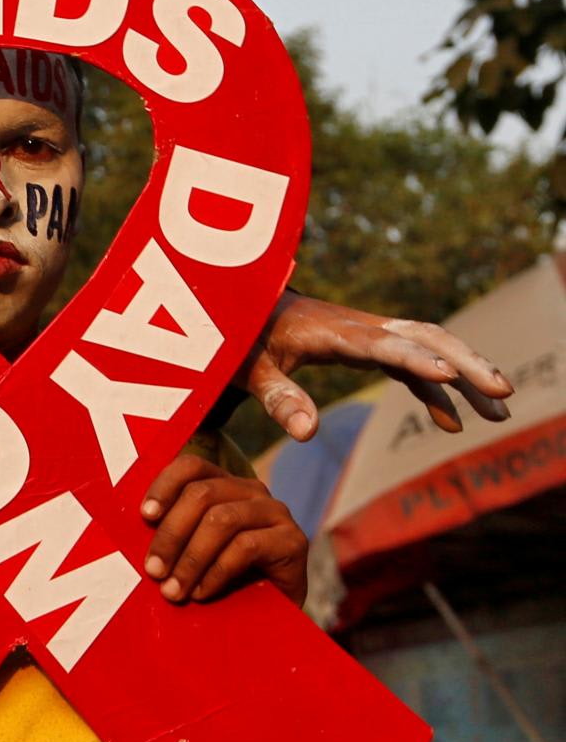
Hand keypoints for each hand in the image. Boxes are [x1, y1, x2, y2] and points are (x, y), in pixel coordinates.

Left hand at [138, 454, 308, 604]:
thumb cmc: (217, 581)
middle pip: (201, 494)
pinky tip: (202, 592)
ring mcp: (275, 513)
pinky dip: (216, 572)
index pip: (191, 466)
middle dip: (170, 535)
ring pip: (222, 520)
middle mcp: (251, 491)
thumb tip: (126, 535)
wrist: (268, 617)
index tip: (144, 517)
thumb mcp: (186, 553)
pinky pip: (246, 546)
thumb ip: (168, 536)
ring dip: (190, 559)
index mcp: (222, 485)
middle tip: (153, 571)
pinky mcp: (293, 540)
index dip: (164, 485)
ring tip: (174, 590)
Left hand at [249, 290, 512, 441]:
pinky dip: (434, 392)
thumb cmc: (240, 340)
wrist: (238, 308)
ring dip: (465, 377)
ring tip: (499, 414)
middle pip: (426, 337)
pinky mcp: (369, 347)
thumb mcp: (250, 371)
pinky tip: (452, 424)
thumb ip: (278, 398)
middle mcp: (360, 327)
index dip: (416, 358)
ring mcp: (369, 335)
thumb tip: (307, 433)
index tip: (450, 376)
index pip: (383, 344)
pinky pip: (412, 366)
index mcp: (332, 331)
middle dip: (467, 363)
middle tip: (502, 394)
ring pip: (430, 348)